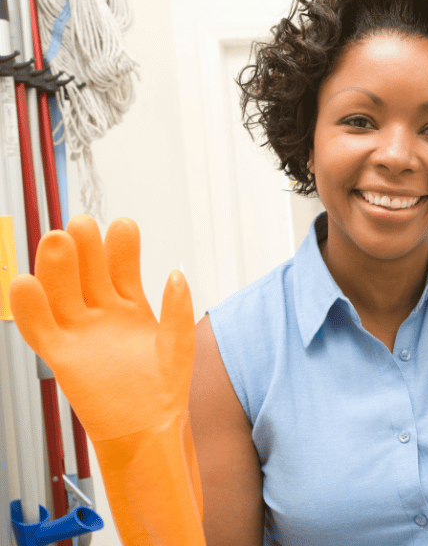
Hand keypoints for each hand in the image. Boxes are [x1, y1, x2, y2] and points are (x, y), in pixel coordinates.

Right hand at [9, 215, 194, 441]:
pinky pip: (39, 328)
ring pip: (61, 293)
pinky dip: (29, 308)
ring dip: (57, 268)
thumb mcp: (178, 345)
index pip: (121, 267)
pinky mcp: (61, 356)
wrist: (147, 429)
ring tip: (57, 240)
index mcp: (131, 306)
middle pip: (87, 272)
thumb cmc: (165, 389)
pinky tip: (24, 283)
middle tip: (82, 223)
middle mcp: (101, 314)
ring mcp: (79, 332)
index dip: (121, 247)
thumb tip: (176, 273)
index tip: (122, 224)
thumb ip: (177, 311)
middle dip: (85, 248)